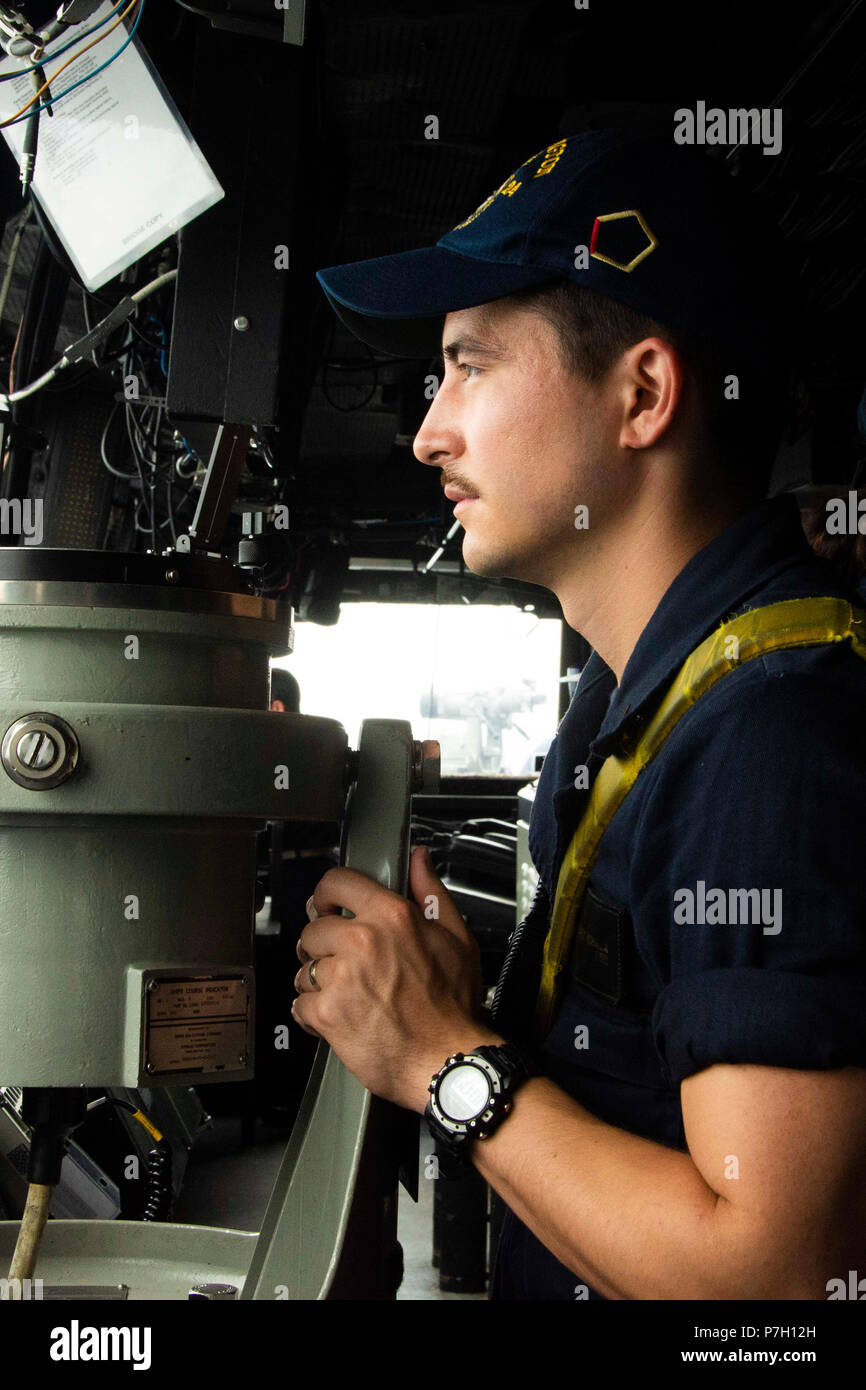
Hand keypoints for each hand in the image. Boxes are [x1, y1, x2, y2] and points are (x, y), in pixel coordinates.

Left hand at [292, 845, 502, 1110]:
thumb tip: (419, 860)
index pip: (336, 883)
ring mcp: (341, 978)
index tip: (326, 906)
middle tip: (341, 963)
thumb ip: (431, 893)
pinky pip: (300, 1004)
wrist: (447, 1062)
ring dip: (316, 981)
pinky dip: (313, 1014)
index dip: (327, 895)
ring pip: (303, 967)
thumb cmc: (453, 1007)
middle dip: (323, 946)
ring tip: (345, 995)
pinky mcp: (326, 1013)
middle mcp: (362, 942)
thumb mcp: (457, 938)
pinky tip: (338, 1017)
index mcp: (392, 916)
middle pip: (313, 928)